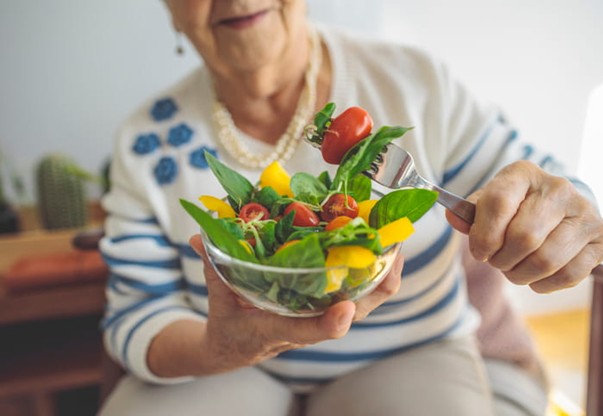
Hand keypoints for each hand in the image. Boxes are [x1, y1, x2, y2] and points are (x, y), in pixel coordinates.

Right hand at [189, 234, 403, 371]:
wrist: (235, 347)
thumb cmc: (229, 325)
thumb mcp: (217, 299)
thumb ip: (213, 267)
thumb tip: (200, 237)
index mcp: (279, 329)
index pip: (307, 332)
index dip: (328, 324)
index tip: (344, 311)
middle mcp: (308, 324)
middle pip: (356, 312)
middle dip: (379, 283)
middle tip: (394, 247)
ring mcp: (321, 316)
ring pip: (366, 301)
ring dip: (385, 272)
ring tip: (396, 237)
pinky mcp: (326, 307)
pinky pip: (360, 291)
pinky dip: (374, 270)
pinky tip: (381, 243)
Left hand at [446, 160, 602, 292]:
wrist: (557, 209)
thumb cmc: (514, 209)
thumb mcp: (488, 204)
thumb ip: (469, 214)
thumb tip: (453, 217)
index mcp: (523, 173)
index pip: (498, 203)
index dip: (483, 235)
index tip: (479, 251)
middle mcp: (558, 188)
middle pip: (523, 238)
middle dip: (502, 260)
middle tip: (497, 261)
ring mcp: (585, 212)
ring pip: (546, 260)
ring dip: (521, 275)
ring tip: (514, 269)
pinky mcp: (601, 238)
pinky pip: (568, 275)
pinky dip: (544, 284)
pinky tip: (536, 276)